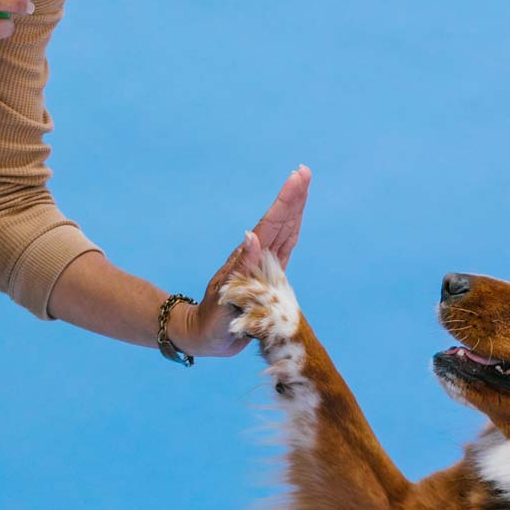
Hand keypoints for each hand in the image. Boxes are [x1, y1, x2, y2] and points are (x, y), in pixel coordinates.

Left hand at [168, 165, 311, 357]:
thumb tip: (252, 236)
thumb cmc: (212, 321)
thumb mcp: (225, 295)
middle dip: (293, 198)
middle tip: (304, 172)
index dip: (285, 202)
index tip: (297, 178)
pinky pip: (283, 251)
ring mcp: (263, 266)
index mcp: (249, 260)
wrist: (205, 336)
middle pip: (279, 223)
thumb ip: (240, 267)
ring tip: (302, 187)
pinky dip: (291, 233)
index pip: (271, 226)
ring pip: (283, 232)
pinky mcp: (268, 278)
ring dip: (293, 210)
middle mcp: (257, 258)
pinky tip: (295, 222)